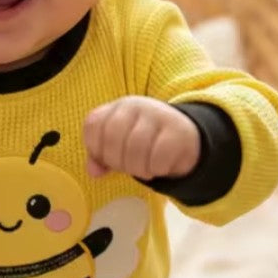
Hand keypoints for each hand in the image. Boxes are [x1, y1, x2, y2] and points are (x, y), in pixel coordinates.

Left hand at [84, 97, 200, 180]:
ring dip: (138, 169)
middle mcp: (135, 106)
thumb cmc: (144, 143)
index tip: (109, 160)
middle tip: (129, 169)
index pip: (93, 127)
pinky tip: (159, 168)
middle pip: (112, 138)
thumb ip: (100, 157)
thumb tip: (93, 171)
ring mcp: (157, 115)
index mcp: (115, 108)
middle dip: (118, 162)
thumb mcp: (119, 146)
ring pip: (135, 147)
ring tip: (144, 171)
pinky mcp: (178, 131)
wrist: (184, 136)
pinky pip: (159, 156)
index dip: (96, 150)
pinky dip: (156, 169)